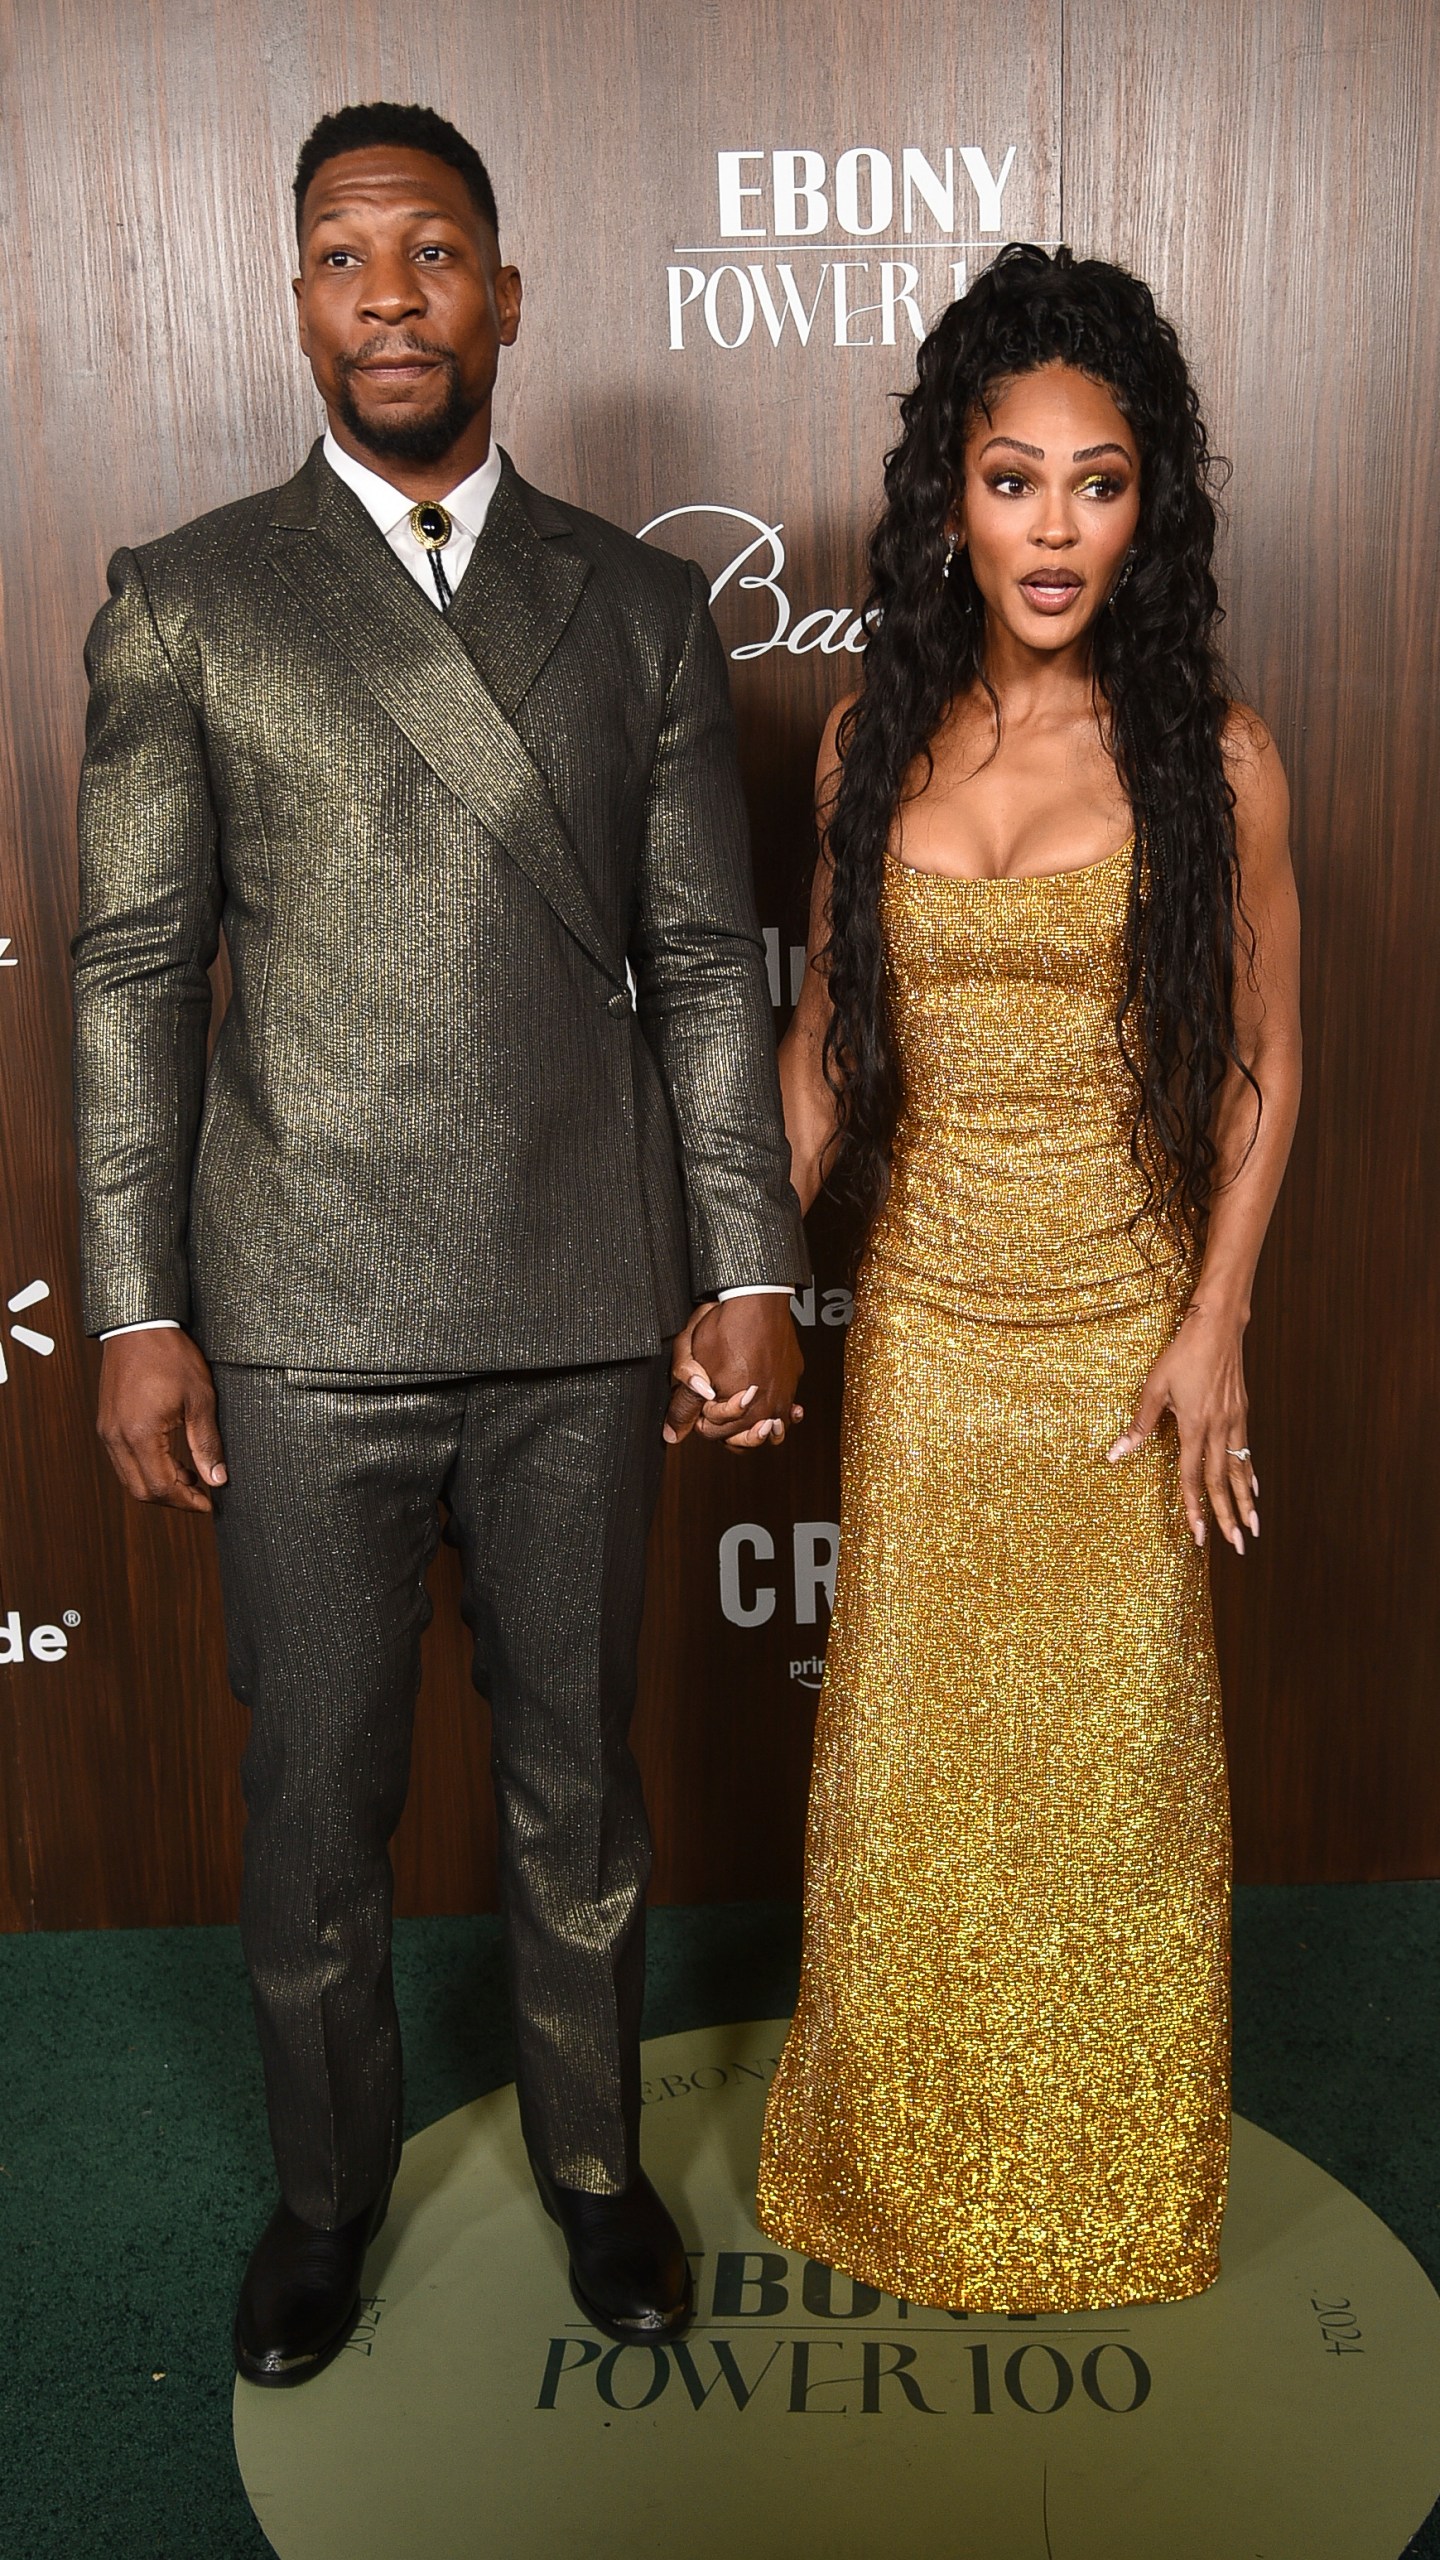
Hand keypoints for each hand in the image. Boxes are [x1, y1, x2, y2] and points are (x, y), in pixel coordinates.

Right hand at [98, 1329, 226, 1512]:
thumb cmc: (169, 1355)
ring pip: (130, 1478)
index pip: (161, 1487)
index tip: (208, 1503)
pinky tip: (171, 1459)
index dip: (186, 1502)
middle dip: (172, 1499)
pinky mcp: (107, 1424)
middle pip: (141, 1491)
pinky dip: (147, 1468)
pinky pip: (124, 1460)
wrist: (138, 1326)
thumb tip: (217, 1478)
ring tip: (191, 1476)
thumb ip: (207, 1442)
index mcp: (140, 1434)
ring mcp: (108, 1431)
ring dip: (159, 1484)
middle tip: (201, 1495)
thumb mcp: (200, 1398)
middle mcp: (117, 1438)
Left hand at [663, 1297, 803, 1452]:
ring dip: (756, 1430)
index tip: (701, 1402)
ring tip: (746, 1418)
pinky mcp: (793, 1380)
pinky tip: (776, 1414)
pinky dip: (783, 1415)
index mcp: (736, 1409)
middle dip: (726, 1424)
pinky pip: (790, 1412)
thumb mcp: (691, 1364)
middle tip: (718, 1403)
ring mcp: (782, 1396)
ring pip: (770, 1433)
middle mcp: (764, 1409)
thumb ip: (684, 1403)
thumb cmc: (726, 1327)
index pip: (713, 1432)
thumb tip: (673, 1432)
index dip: (701, 1418)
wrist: (757, 1300)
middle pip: (741, 1438)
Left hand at [1106, 1302, 1259, 1554]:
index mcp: (1194, 1425)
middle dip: (1228, 1516)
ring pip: (1239, 1469)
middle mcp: (1218, 1428)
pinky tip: (1253, 1487)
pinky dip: (1249, 1471)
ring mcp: (1234, 1420)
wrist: (1217, 1326)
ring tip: (1253, 1527)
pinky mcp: (1241, 1411)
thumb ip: (1140, 1425)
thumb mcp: (1154, 1387)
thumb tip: (1115, 1454)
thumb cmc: (1182, 1354)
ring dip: (1245, 1501)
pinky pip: (1246, 1449)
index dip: (1194, 1508)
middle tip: (1236, 1545)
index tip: (1198, 1534)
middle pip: (1222, 1481)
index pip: (1192, 1477)